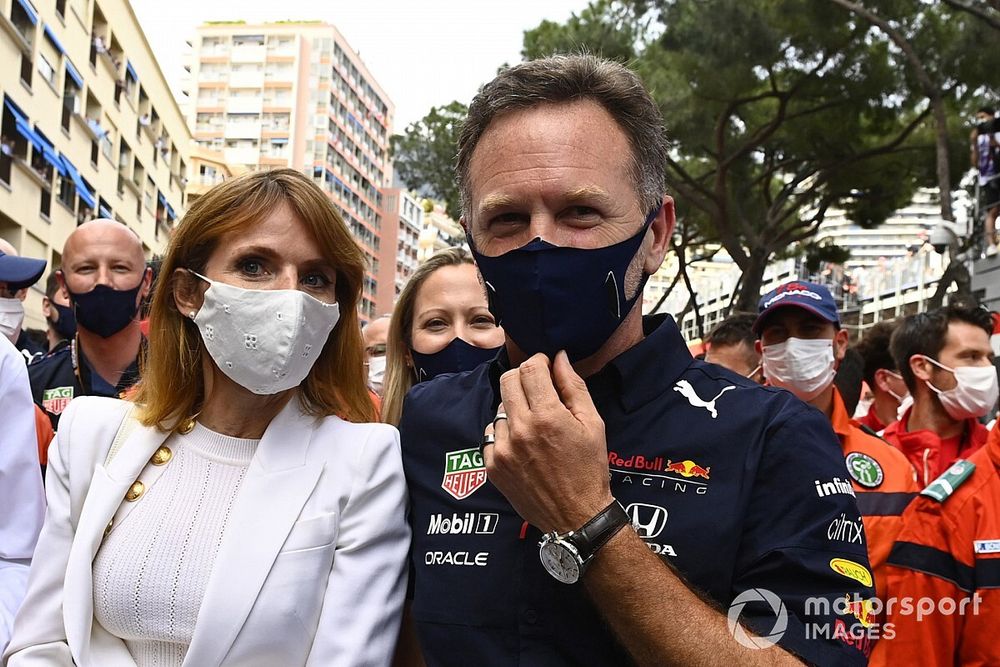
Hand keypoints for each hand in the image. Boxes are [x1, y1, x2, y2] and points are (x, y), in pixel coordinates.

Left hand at [482, 351, 612, 531]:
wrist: (576, 516)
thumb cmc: (590, 469)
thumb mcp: (593, 424)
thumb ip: (574, 387)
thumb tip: (559, 358)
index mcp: (547, 417)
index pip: (530, 369)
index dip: (539, 361)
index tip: (546, 367)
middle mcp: (520, 430)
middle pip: (508, 381)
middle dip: (524, 378)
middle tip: (538, 389)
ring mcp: (503, 449)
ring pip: (499, 407)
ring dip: (515, 407)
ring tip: (534, 423)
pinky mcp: (493, 466)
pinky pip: (490, 434)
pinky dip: (504, 432)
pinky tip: (522, 443)